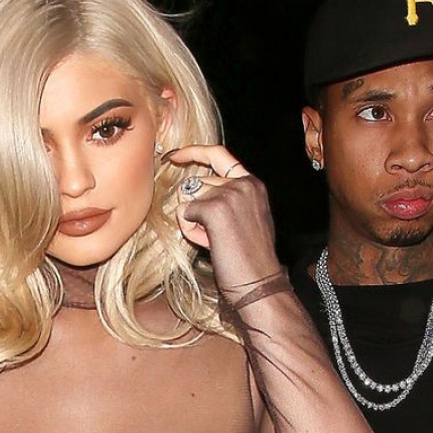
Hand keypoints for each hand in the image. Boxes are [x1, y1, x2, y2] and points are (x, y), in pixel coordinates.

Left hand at [165, 145, 282, 300]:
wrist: (258, 281)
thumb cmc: (249, 257)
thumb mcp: (244, 218)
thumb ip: (224, 198)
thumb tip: (187, 194)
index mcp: (253, 183)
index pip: (219, 154)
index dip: (193, 152)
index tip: (174, 156)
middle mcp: (243, 182)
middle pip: (197, 182)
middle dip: (195, 208)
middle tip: (215, 235)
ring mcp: (230, 193)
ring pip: (188, 198)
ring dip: (193, 221)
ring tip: (215, 241)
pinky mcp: (214, 207)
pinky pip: (184, 213)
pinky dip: (190, 230)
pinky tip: (210, 243)